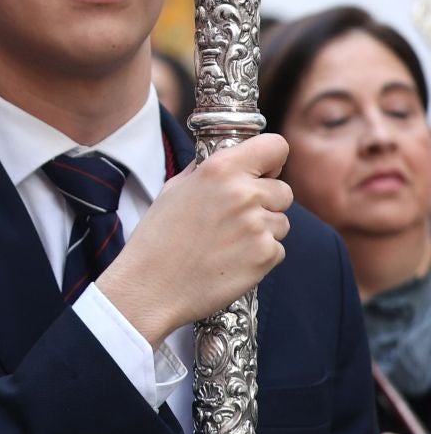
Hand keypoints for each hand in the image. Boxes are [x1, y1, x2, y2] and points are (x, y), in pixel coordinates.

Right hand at [100, 134, 292, 345]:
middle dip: (266, 203)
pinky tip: (230, 261)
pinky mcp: (266, 255)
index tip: (261, 174)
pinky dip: (259, 256)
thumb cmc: (156, 238)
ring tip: (226, 244)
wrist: (150, 286)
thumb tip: (229, 158)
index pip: (276, 146)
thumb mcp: (174, 190)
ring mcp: (258, 226)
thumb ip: (206, 170)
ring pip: (281, 222)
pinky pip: (277, 249)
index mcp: (220, 169)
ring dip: (262, 231)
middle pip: (283, 190)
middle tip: (233, 220)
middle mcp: (244, 193)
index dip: (271, 162)